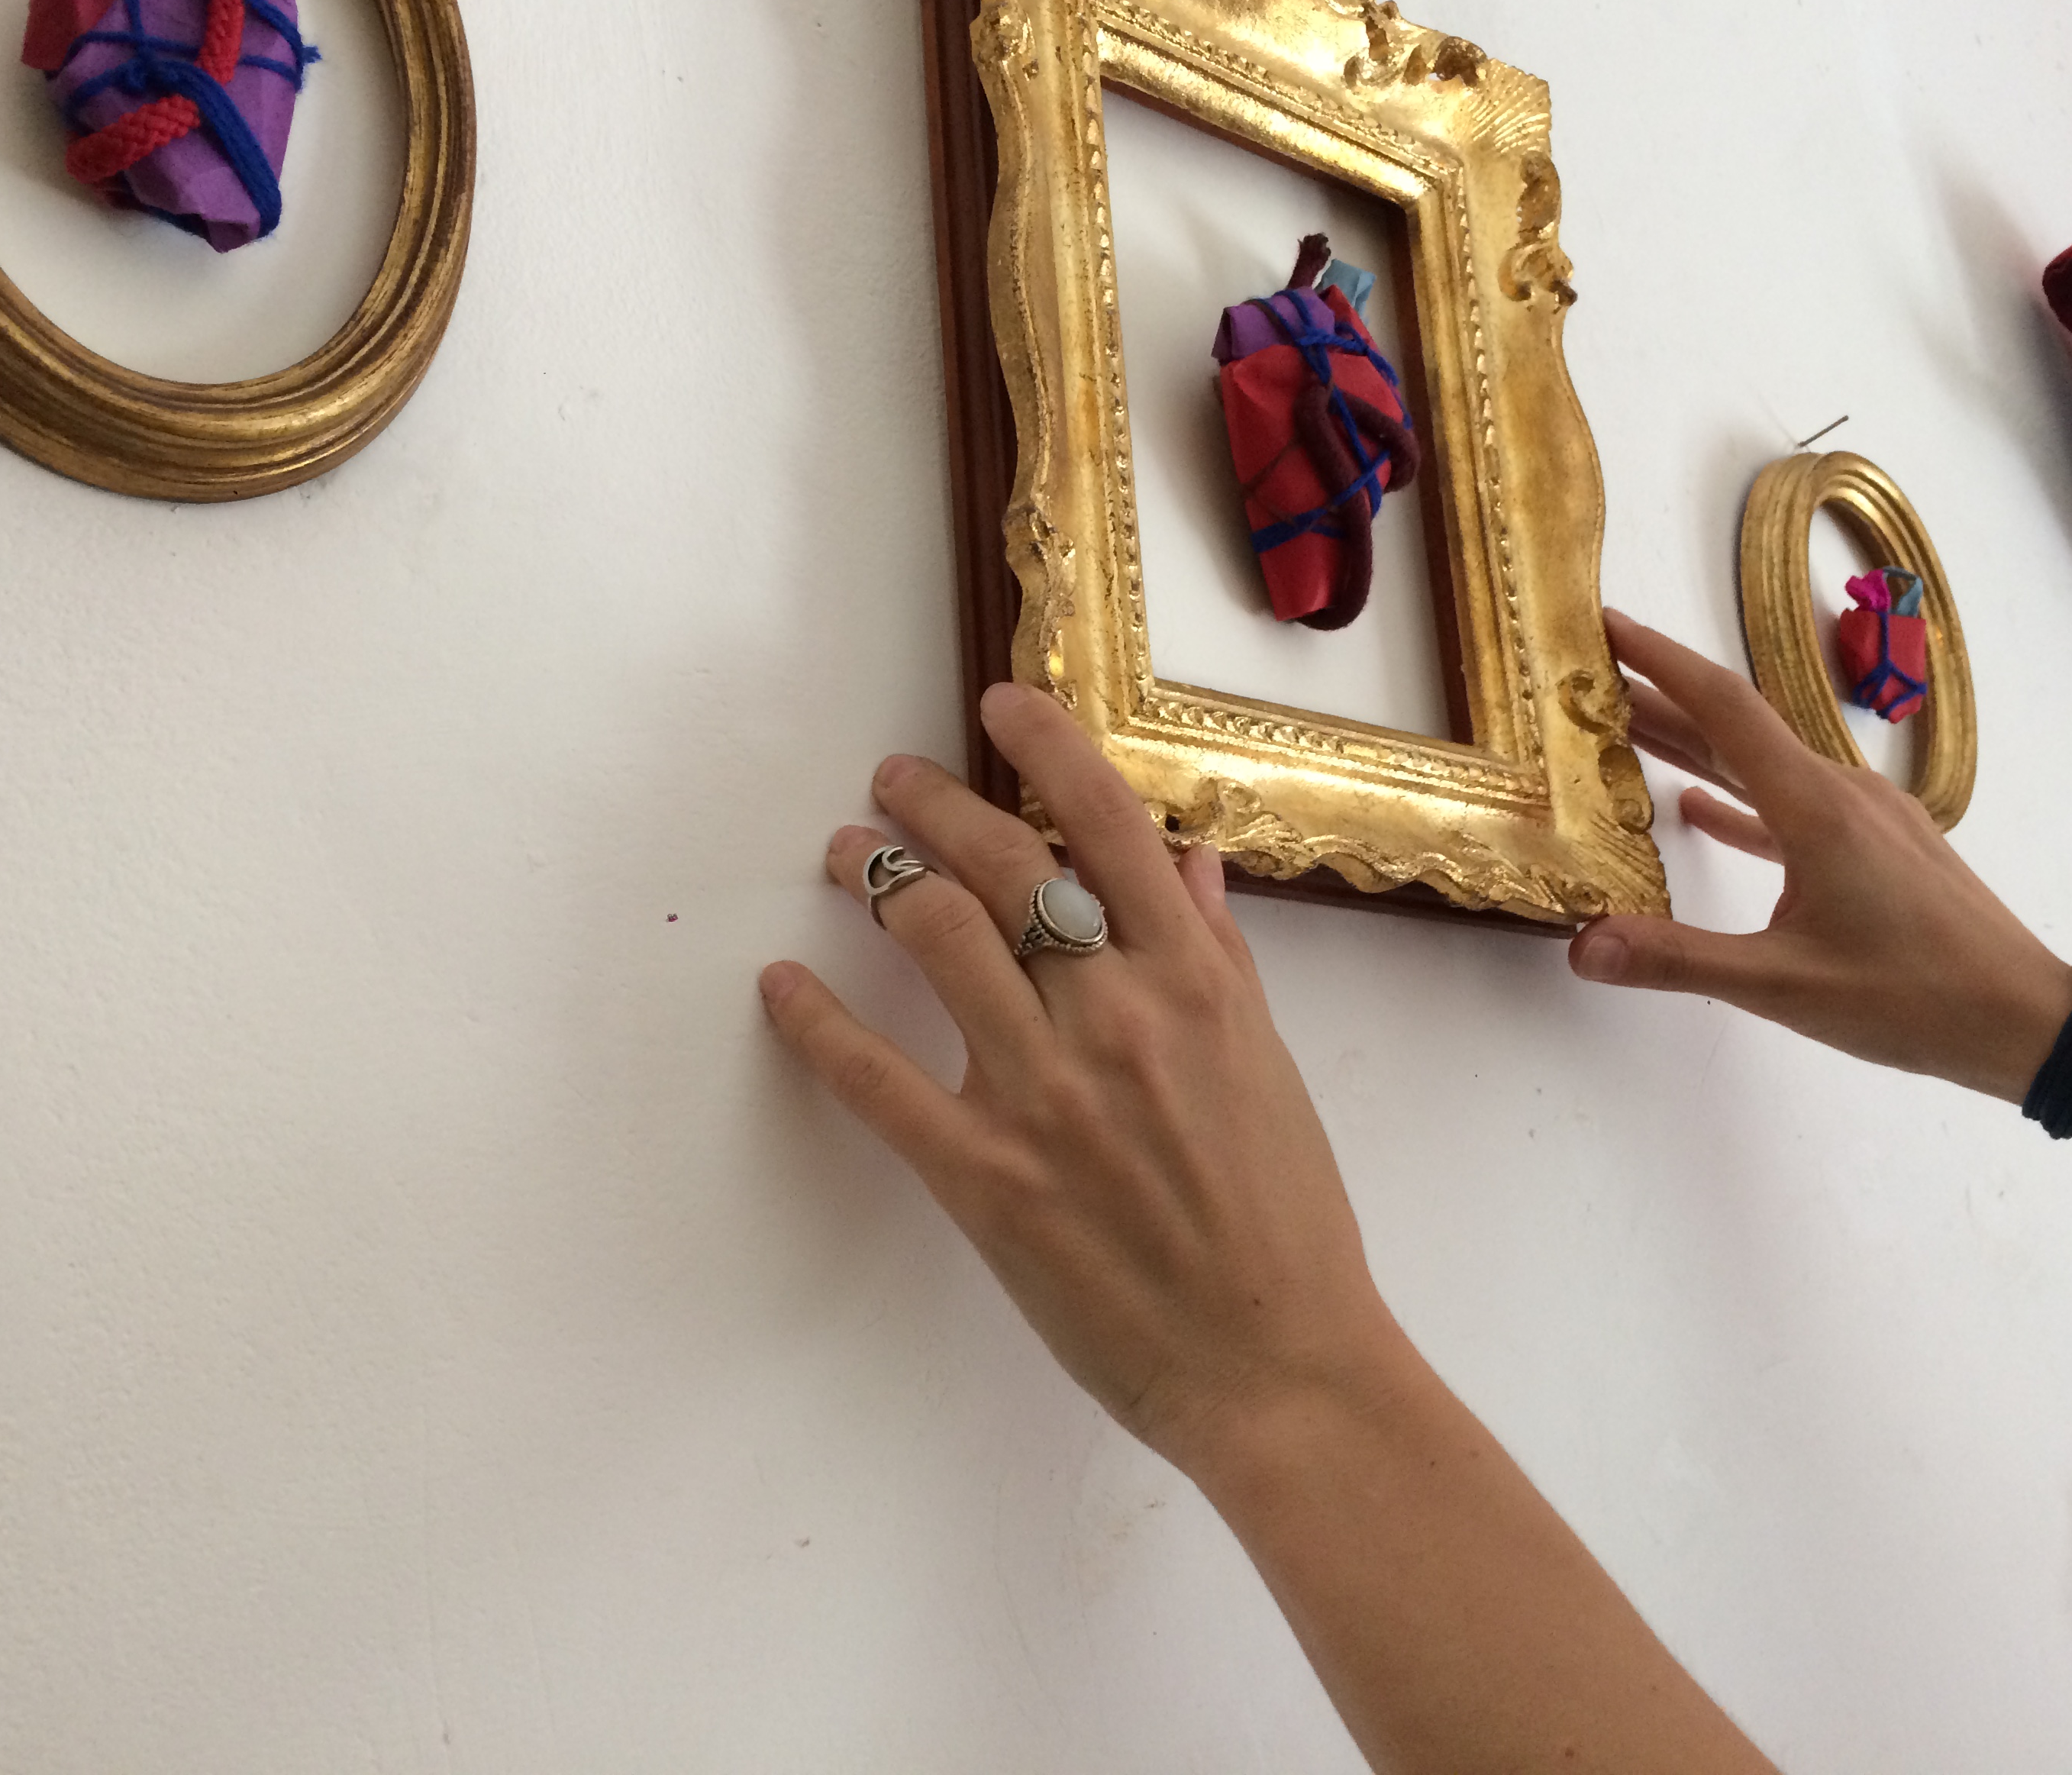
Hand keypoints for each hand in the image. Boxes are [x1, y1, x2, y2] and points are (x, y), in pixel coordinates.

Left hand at [759, 684, 1405, 1471]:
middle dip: (930, 804)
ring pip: (935, 935)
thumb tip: (1186, 862)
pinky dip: (816, 1022)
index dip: (1046, 745)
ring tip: (843, 859)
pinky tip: (783, 987)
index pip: (1110, 823)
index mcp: (1198, 983)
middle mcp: (1116, 1015)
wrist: (1278, 1367)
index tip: (1000, 705)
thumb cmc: (1288, 1225)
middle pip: (1003, 862)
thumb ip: (1219, 958)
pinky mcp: (983, 1177)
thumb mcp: (1268, 1069)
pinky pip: (875, 1078)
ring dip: (874, 877)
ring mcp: (1043, 1092)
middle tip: (888, 783)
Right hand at [1575, 611, 2071, 1101]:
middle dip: (1662, 701)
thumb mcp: (1783, 986)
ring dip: (1698, 748)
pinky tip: (1700, 811)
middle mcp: (1841, 793)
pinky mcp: (1881, 847)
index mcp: (1817, 806)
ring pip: (1766, 766)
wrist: (2027, 1020)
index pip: (1724, 708)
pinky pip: (1794, 806)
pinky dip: (1742, 802)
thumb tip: (1581, 945)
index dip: (1659, 661)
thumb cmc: (1913, 998)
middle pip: (1738, 729)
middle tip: (1590, 682)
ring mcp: (1867, 818)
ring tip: (1629, 734)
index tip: (1606, 625)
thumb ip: (1678, 959)